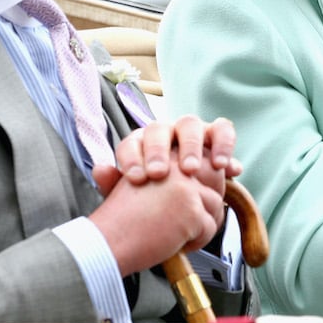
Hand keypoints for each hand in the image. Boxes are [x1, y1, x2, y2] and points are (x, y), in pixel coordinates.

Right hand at [90, 147, 226, 276]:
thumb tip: (209, 173)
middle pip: (212, 183)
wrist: (108, 240)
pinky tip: (174, 243)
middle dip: (206, 206)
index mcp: (165, 155)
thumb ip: (169, 177)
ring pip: (215, 206)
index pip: (201, 163)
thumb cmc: (122, 219)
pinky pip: (210, 227)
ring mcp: (187, 187)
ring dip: (200, 225)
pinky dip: (196, 241)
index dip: (201, 186)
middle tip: (187, 222)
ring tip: (175, 234)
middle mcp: (177, 165)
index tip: (190, 203)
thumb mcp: (141, 183)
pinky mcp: (192, 209)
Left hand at [107, 116, 241, 185]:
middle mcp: (166, 132)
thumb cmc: (158, 196)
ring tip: (191, 171)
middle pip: (159, 129)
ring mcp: (192, 130)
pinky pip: (222, 130)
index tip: (135, 179)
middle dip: (157, 150)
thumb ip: (115, 184)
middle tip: (159, 174)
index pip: (131, 142)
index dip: (131, 157)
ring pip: (190, 124)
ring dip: (190, 146)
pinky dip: (223, 144)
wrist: (189, 198)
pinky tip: (223, 166)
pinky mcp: (216, 133)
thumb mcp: (136, 195)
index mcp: (142, 143)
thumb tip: (99, 169)